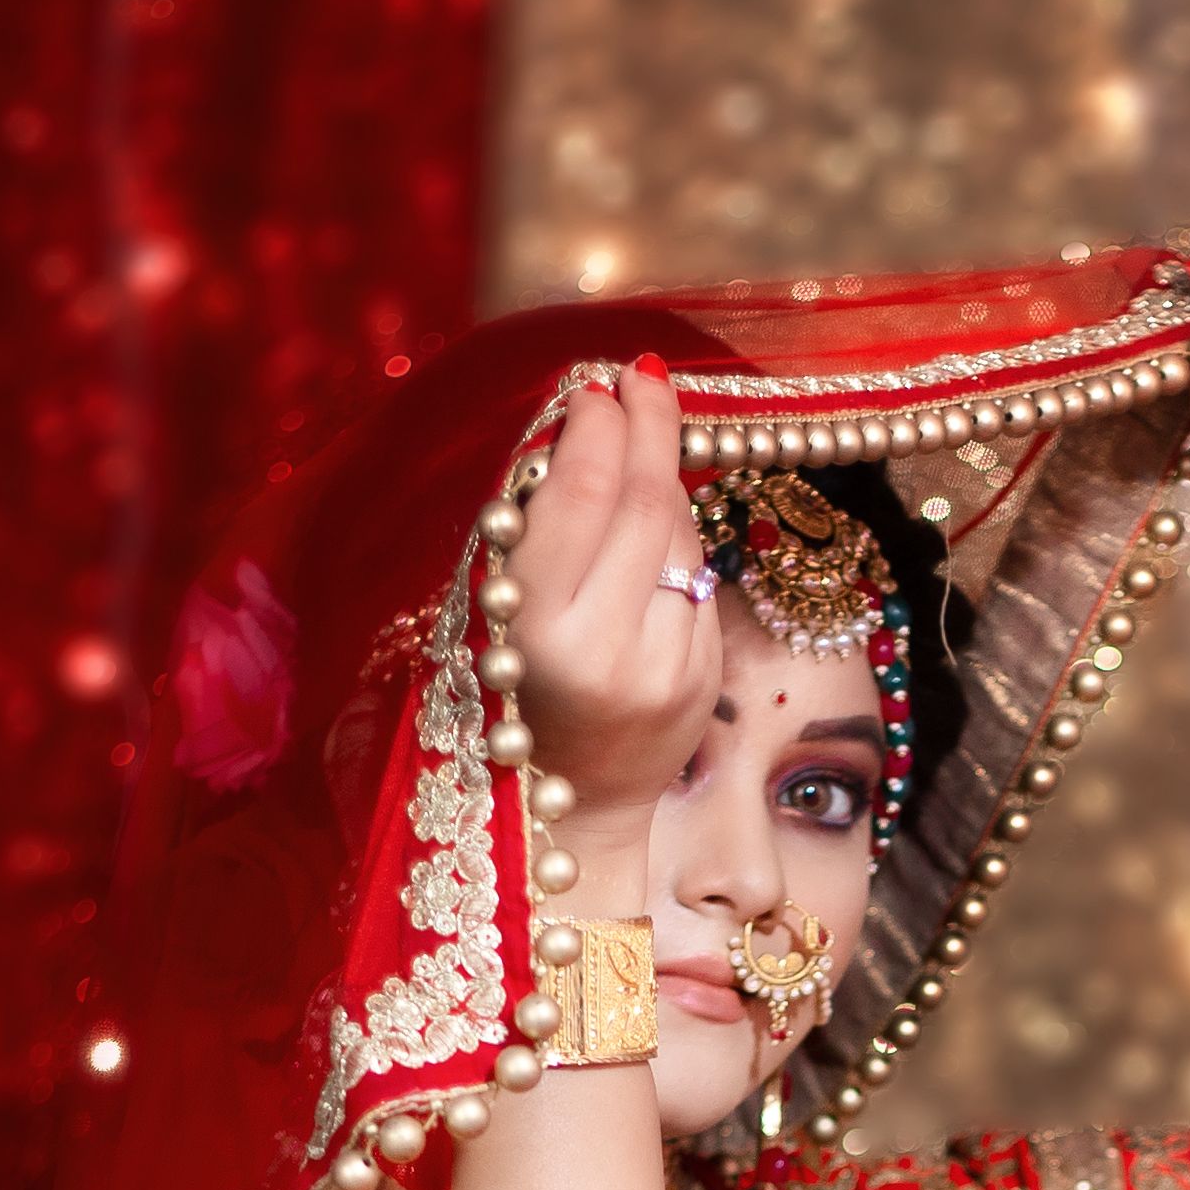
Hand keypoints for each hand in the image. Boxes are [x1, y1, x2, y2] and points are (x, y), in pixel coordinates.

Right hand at [503, 355, 729, 822]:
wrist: (564, 810)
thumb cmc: (505, 698)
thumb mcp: (488, 612)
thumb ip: (532, 529)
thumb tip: (587, 424)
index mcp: (538, 630)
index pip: (584, 494)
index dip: (596, 427)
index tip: (596, 387)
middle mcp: (608, 650)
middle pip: (644, 501)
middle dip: (646, 427)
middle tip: (642, 380)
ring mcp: (665, 668)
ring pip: (678, 535)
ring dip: (663, 477)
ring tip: (642, 444)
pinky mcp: (702, 681)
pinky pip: (697, 579)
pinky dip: (678, 539)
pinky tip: (655, 523)